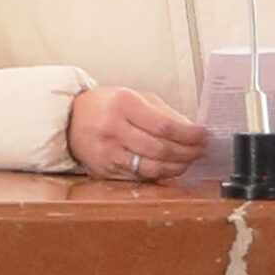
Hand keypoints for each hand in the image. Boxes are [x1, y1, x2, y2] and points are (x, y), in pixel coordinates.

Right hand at [68, 87, 207, 181]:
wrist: (70, 119)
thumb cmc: (107, 105)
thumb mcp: (134, 97)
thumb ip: (163, 112)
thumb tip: (191, 129)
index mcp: (123, 103)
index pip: (164, 125)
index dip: (188, 134)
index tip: (204, 136)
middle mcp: (113, 127)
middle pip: (160, 148)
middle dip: (187, 152)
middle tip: (201, 151)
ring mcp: (107, 151)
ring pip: (150, 167)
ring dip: (176, 167)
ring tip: (188, 161)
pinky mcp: (103, 170)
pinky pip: (138, 177)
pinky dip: (158, 175)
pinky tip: (169, 169)